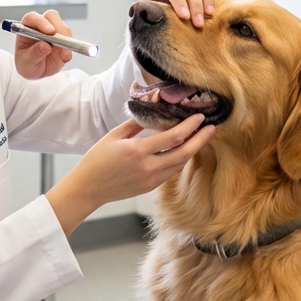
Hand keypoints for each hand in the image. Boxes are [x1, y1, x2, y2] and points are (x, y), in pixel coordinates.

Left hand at [13, 9, 72, 78]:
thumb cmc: (27, 64)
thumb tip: (45, 46)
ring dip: (66, 39)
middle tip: (60, 40)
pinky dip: (70, 48)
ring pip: (63, 27)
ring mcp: (54, 32)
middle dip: (58, 27)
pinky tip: (65, 57)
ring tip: (63, 55)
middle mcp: (41, 26)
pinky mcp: (64, 40)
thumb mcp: (27, 62)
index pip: (33, 18)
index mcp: (27, 27)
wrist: (36, 71)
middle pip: (51, 17)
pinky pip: (70, 40)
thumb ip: (34, 53)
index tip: (50, 31)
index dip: (41, 22)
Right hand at [46, 115, 215, 235]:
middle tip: (212, 128)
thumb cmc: (97, 160)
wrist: (88, 188)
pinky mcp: (149, 187)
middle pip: (184, 154)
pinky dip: (179, 160)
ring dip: (192, 151)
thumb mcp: (114, 136)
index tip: (200, 117)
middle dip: (200, 140)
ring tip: (200, 138)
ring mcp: (150, 179)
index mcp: (138, 151)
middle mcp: (148, 167)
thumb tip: (153, 112)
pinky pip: (170, 172)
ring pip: (179, 164)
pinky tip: (182, 151)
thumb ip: (136, 124)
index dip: (190, 126)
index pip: (173, 137)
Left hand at [143, 0, 214, 27]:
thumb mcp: (144, 18)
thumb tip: (147, 20)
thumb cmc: (149, 20)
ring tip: (208, 18)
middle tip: (198, 24)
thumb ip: (145, 17)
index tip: (184, 17)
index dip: (178, 1)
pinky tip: (210, 14)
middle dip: (195, 5)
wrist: (157, 20)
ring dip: (205, 1)